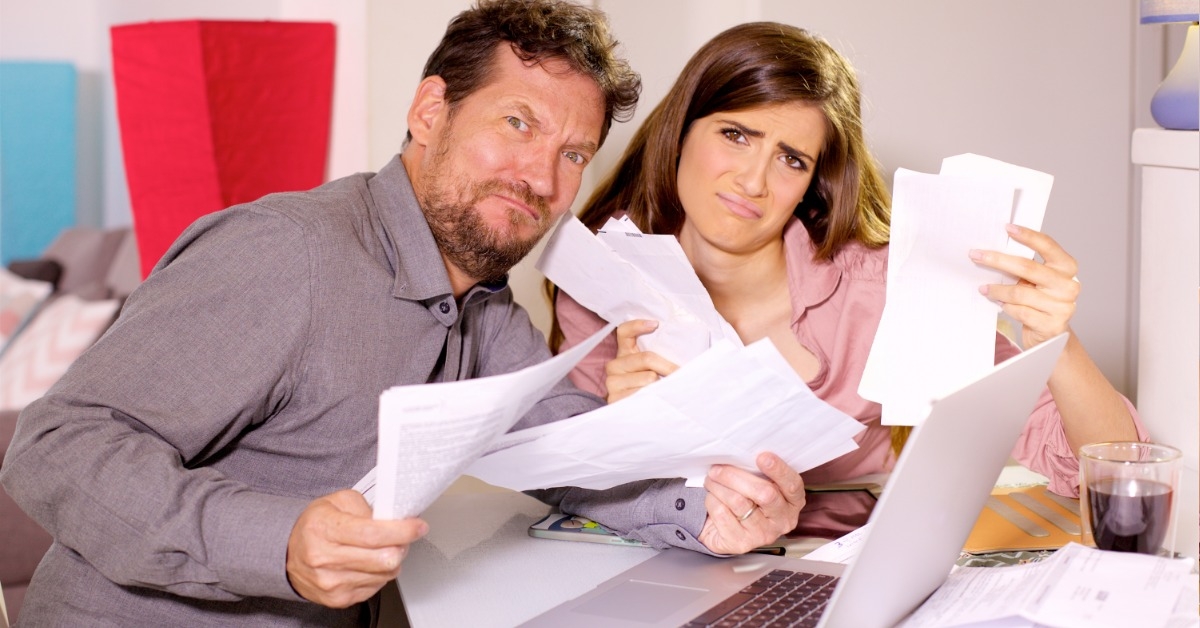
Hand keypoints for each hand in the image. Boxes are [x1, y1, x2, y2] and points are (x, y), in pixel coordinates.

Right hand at [286, 489, 427, 607]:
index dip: (402, 531)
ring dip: (392, 560)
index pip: (373, 534)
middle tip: (401, 536)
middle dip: (401, 545)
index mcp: (324, 529)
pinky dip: (380, 573)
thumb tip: (392, 519)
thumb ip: (366, 507)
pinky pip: (376, 587)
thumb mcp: (337, 502)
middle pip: (384, 559)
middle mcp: (326, 559)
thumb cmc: (315, 526)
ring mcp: (332, 583)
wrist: (289, 555)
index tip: (418, 527)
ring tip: (381, 548)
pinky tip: (369, 562)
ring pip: (385, 574)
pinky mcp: (338, 599)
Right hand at [604, 319, 677, 402]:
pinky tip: (657, 401)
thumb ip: (661, 356)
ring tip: (665, 392)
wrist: (640, 416)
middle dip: (668, 367)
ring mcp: (612, 382)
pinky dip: (655, 398)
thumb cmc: (653, 387)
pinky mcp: (614, 399)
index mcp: (625, 352)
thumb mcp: (656, 368)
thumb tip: (682, 354)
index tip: (656, 324)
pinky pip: (642, 395)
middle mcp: (615, 365)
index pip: (624, 331)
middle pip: (646, 358)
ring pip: (648, 378)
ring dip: (661, 386)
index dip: (638, 325)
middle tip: (681, 374)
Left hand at [698, 453, 805, 554]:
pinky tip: (712, 497)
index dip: (779, 470)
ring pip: (739, 502)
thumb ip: (759, 472)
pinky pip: (723, 514)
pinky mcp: (742, 544)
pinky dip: (712, 501)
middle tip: (717, 468)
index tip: (762, 457)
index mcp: (793, 502)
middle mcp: (782, 521)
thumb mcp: (759, 484)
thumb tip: (741, 454)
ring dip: (719, 487)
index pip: (792, 485)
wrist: (726, 529)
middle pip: (764, 493)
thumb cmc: (746, 498)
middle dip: (736, 476)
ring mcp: (763, 535)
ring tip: (711, 480)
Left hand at [970, 224, 1079, 347]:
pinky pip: (1020, 311)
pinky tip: (1000, 304)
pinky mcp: (1052, 325)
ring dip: (997, 289)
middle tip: (977, 255)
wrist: (1050, 334)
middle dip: (998, 260)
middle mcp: (1068, 285)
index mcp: (1067, 268)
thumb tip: (994, 252)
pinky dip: (1006, 306)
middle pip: (1028, 268)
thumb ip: (1026, 267)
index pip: (1048, 246)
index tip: (1007, 228)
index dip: (1028, 236)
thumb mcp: (1037, 281)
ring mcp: (1062, 306)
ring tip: (985, 288)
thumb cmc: (1040, 301)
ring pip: (1020, 292)